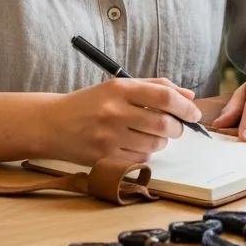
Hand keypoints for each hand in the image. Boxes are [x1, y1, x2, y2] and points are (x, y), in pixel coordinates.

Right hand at [43, 78, 200, 162]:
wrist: (50, 124)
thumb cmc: (90, 103)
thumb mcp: (120, 86)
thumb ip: (156, 87)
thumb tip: (189, 95)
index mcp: (120, 89)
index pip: (165, 98)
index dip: (186, 107)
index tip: (194, 113)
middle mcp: (114, 112)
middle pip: (163, 124)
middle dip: (177, 127)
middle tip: (176, 127)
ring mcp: (107, 137)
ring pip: (154, 144)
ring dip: (162, 141)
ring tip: (153, 134)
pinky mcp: (103, 157)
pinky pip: (139, 159)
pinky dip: (146, 153)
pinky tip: (136, 145)